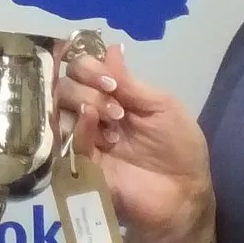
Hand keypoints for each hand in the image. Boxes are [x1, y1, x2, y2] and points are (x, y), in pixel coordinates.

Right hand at [55, 40, 213, 242]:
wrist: (184, 194)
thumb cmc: (179, 149)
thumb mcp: (161, 106)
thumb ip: (131, 83)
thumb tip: (110, 48)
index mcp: (111, 98)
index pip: (81, 71)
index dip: (89, 67)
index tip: (113, 80)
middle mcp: (92, 115)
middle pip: (64, 86)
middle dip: (87, 86)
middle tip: (118, 107)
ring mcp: (84, 141)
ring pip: (60, 109)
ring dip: (85, 102)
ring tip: (114, 119)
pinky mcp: (80, 166)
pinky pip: (68, 141)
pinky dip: (79, 126)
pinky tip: (94, 121)